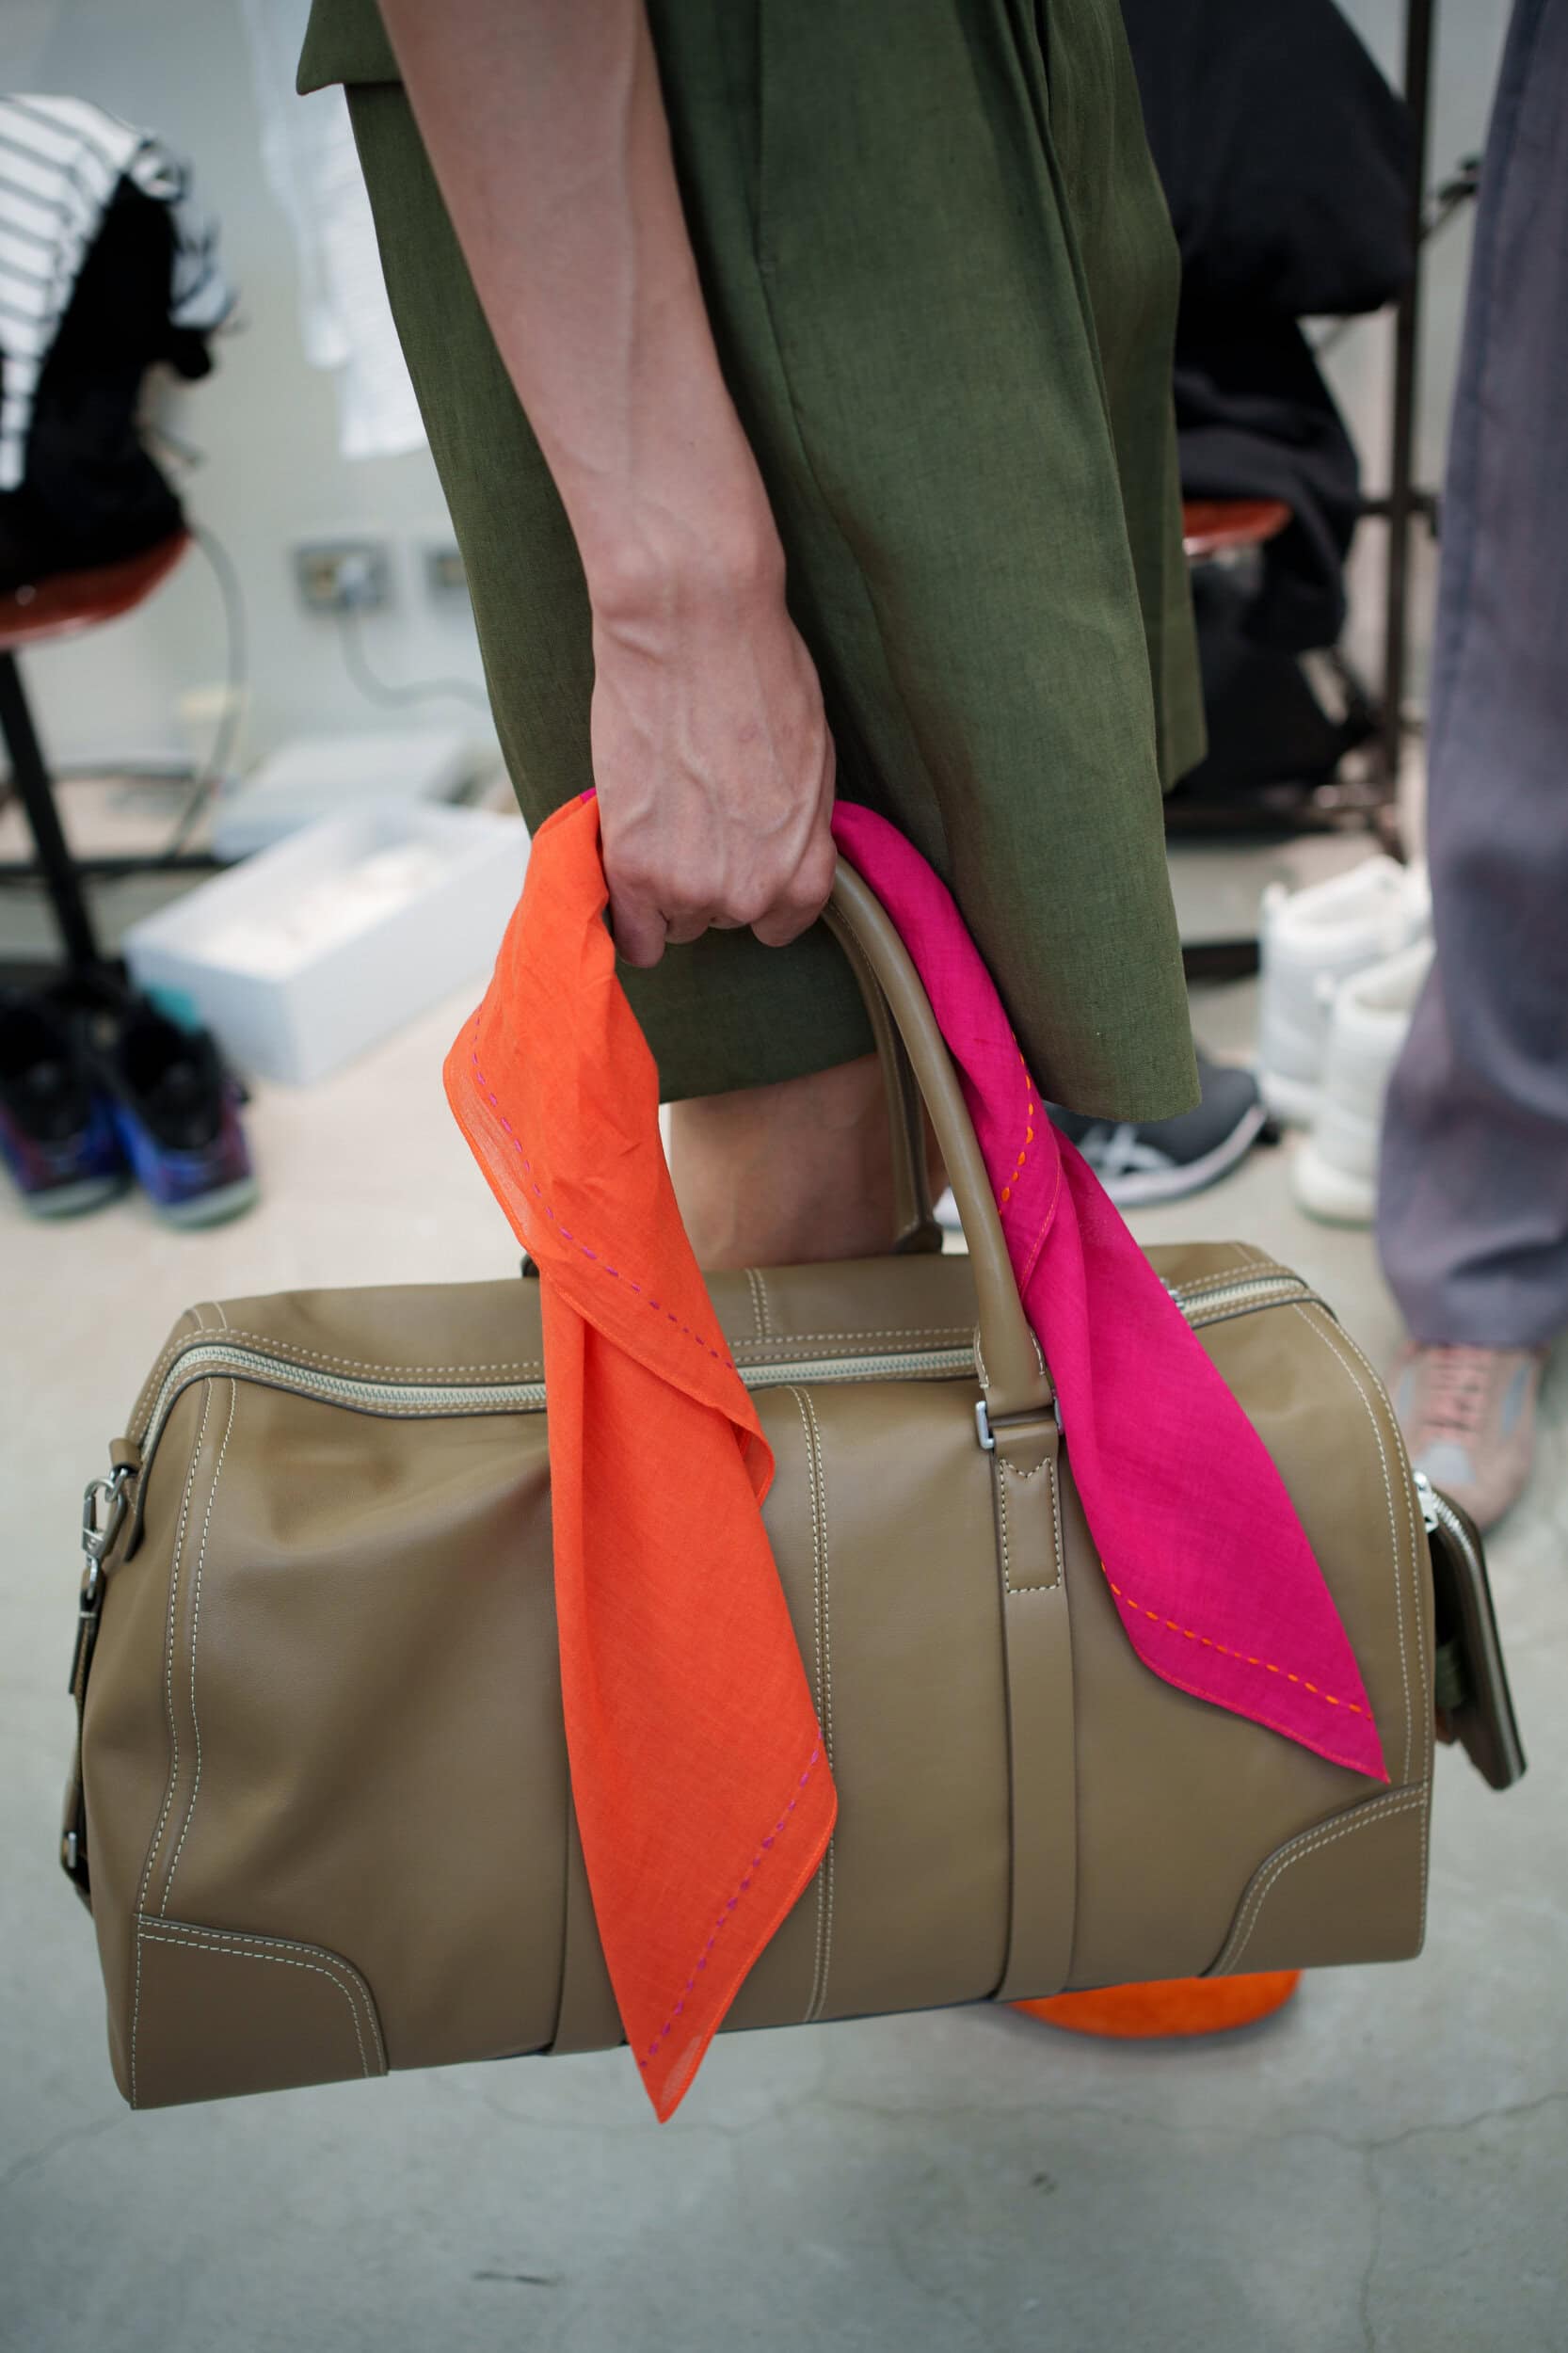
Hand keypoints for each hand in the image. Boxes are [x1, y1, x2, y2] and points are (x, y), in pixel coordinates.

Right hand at [588, 560, 836, 968]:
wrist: (694, 627)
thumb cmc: (759, 672)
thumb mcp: (812, 760)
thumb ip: (796, 825)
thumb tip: (776, 840)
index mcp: (806, 869)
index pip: (782, 922)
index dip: (756, 889)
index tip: (737, 862)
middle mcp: (753, 893)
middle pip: (722, 917)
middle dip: (708, 877)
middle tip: (691, 816)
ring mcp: (690, 886)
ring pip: (674, 920)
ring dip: (663, 883)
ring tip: (658, 818)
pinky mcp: (632, 866)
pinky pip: (632, 936)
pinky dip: (629, 916)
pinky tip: (628, 877)